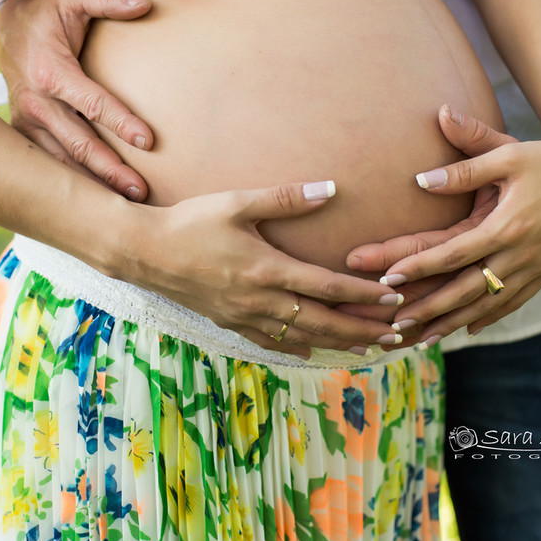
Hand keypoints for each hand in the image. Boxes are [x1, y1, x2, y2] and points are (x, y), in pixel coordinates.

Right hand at [0, 0, 153, 200]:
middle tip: (140, 191)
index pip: (90, 101)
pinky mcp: (26, 137)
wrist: (7, 31)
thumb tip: (144, 5)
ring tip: (127, 206)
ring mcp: (28, 124)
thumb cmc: (49, 14)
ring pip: (62, 163)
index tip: (148, 140)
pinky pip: (51, 166)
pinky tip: (98, 205)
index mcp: (49, 72)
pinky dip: (73, 186)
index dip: (119, 120)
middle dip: (110, 169)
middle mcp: (35, 104)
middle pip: (78, 144)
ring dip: (93, 186)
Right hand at [114, 180, 405, 358]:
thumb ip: (285, 197)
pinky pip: (271, 342)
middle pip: (323, 320)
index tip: (394, 297)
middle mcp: (261, 300)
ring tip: (370, 346)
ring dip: (339, 342)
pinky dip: (298, 348)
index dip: (364, 294)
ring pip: (302, 337)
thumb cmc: (191, 222)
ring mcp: (245, 316)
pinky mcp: (230, 322)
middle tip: (398, 333)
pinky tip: (314, 351)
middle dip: (363, 327)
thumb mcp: (237, 202)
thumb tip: (330, 188)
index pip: (328, 287)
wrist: (143, 253)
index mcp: (267, 269)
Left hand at [347, 104, 540, 345]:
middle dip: (430, 308)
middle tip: (396, 323)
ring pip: (489, 304)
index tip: (389, 277)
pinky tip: (468, 329)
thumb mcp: (506, 155)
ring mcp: (536, 268)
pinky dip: (489, 317)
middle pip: (467, 289)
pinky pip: (514, 302)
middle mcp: (521, 254)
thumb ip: (464, 169)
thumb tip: (421, 178)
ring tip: (424, 338)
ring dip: (455, 322)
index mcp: (508, 225)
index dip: (421, 266)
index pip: (455, 253)